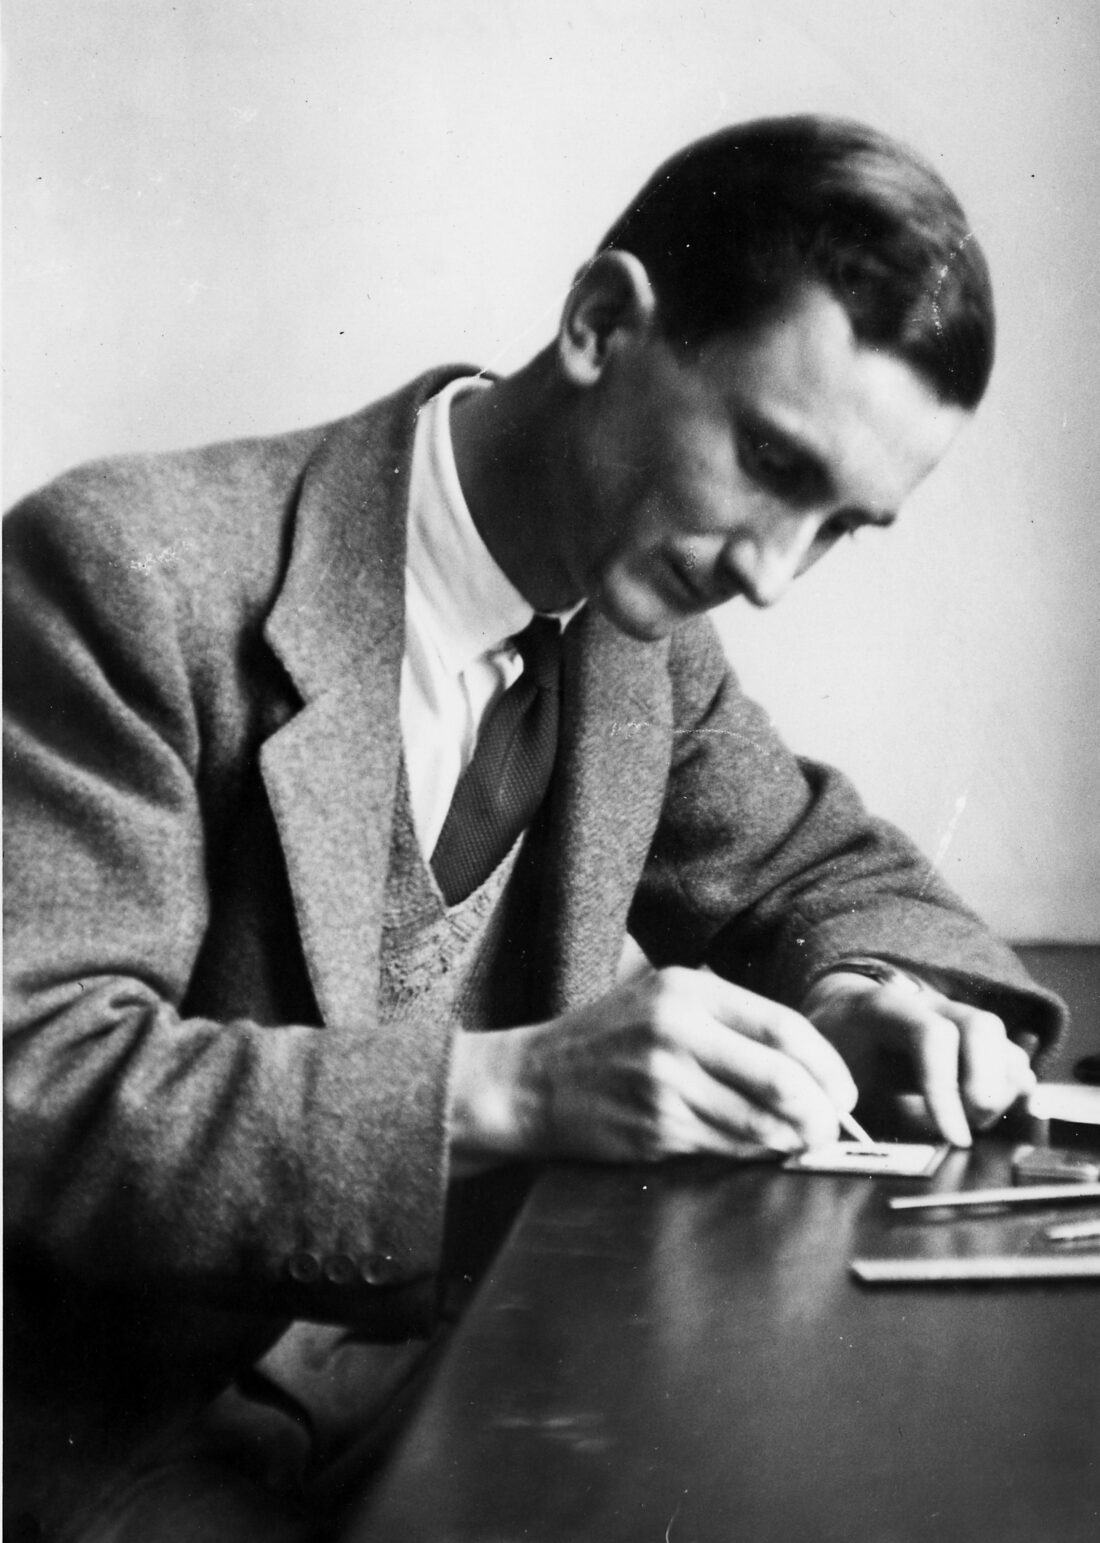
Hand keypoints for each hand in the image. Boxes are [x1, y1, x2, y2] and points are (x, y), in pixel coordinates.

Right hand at [448, 966, 858, 1171]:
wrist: (534, 1081)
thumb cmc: (608, 1040)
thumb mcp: (663, 1001)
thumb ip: (729, 1024)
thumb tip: (807, 1067)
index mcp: (687, 991)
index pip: (784, 1027)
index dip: (827, 1066)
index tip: (845, 1092)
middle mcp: (677, 1032)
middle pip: (780, 1077)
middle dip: (820, 1112)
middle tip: (833, 1128)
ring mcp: (664, 1083)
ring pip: (757, 1121)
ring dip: (792, 1140)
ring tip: (804, 1143)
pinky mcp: (654, 1127)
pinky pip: (725, 1146)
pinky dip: (753, 1153)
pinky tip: (760, 1150)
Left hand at [800, 970, 1036, 1146]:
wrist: (843, 1015)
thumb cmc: (835, 1050)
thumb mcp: (827, 1072)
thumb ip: (849, 1102)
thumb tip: (878, 1148)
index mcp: (885, 1006)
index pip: (931, 1035)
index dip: (946, 1088)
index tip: (954, 1137)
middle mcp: (930, 1003)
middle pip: (981, 1028)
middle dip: (985, 1087)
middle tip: (969, 1130)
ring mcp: (957, 1016)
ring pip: (1004, 1043)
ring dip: (1001, 1092)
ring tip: (974, 1124)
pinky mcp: (976, 1039)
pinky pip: (1012, 1059)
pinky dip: (1011, 1091)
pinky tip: (988, 1116)